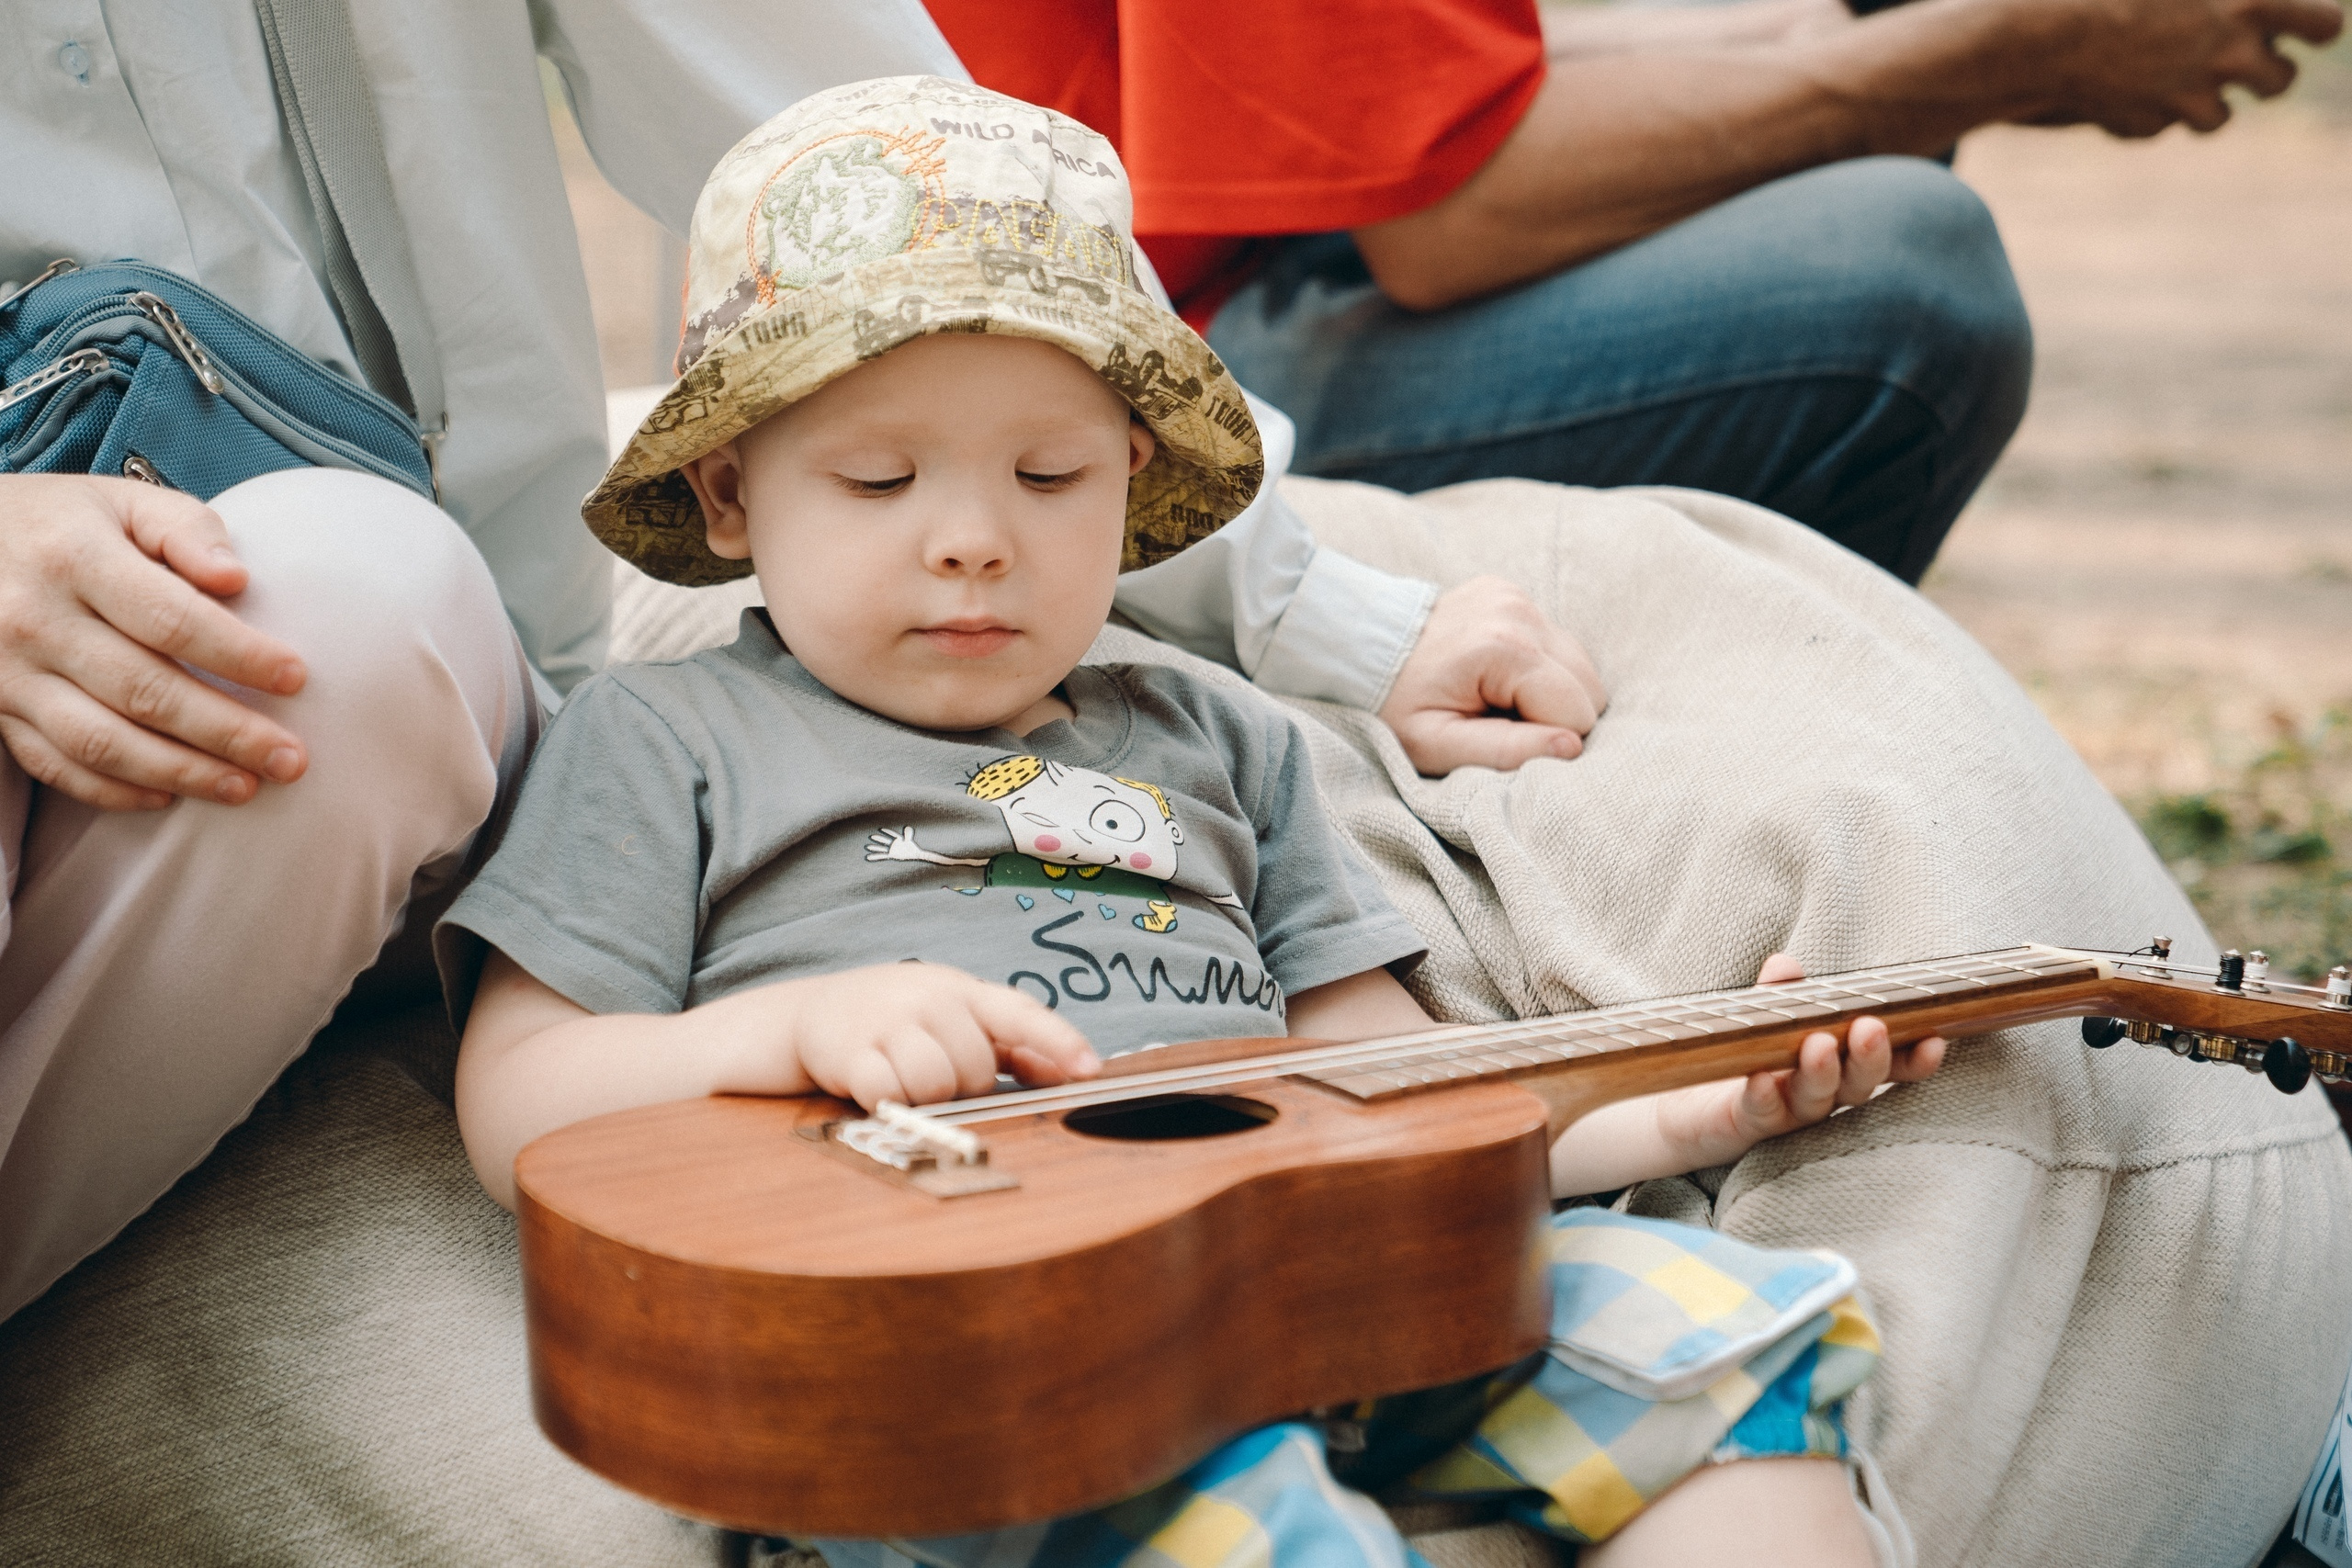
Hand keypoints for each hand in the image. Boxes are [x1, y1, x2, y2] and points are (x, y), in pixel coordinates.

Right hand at [0, 475, 307, 809]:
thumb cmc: (60, 524)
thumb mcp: (120, 502)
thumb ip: (185, 528)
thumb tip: (236, 577)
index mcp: (76, 559)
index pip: (171, 618)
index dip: (237, 654)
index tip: (295, 678)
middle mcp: (37, 621)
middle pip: (144, 691)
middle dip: (227, 732)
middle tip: (290, 758)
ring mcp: (9, 674)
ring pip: (102, 741)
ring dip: (181, 773)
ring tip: (246, 787)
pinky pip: (55, 765)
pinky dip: (113, 790)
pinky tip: (168, 796)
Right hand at [735, 962, 1101, 1109]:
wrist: (804, 1015)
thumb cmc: (892, 1022)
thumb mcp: (952, 1019)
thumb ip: (1011, 1044)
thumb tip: (1074, 1068)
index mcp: (960, 989)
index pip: (1019, 1012)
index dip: (1057, 1041)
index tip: (1089, 1070)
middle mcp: (928, 998)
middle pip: (977, 1069)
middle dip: (961, 1084)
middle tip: (928, 1068)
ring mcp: (887, 1022)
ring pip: (937, 1085)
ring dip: (922, 1095)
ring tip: (900, 1076)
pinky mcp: (850, 1052)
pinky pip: (891, 1095)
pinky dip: (886, 1100)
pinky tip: (871, 1084)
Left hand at [1377, 576, 1606, 774]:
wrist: (1362, 649)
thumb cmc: (1396, 706)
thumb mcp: (1437, 745)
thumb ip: (1505, 751)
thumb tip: (1571, 748)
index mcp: (1505, 649)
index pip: (1577, 713)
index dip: (1545, 738)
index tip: (1498, 734)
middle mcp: (1520, 613)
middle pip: (1589, 687)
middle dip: (1554, 714)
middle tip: (1498, 718)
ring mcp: (1518, 597)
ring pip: (1580, 665)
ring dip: (1549, 690)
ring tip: (1495, 696)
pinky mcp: (1513, 593)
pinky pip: (1556, 642)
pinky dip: (1537, 665)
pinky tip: (1495, 673)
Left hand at [1651, 952, 1946, 1169]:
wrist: (1688, 1104)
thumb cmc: (1745, 1054)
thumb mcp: (1766, 1016)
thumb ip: (1782, 994)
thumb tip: (1787, 965)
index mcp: (1842, 1066)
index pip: (1888, 1065)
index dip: (1913, 1058)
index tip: (1935, 1039)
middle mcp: (1824, 1094)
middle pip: (1858, 1084)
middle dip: (1870, 1057)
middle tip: (1871, 1027)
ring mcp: (1788, 1111)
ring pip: (1816, 1099)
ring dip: (1822, 1072)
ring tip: (1819, 1045)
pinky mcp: (1748, 1122)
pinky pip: (1760, 1110)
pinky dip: (1762, 1093)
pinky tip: (1762, 1078)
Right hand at [1999, 0, 2340, 135]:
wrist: (2047, 30)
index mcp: (2250, 2)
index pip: (2325, 26)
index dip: (2316, 27)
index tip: (2302, 27)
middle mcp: (2230, 54)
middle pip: (2280, 81)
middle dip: (2261, 72)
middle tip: (2232, 58)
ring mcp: (2189, 96)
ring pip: (2219, 117)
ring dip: (2201, 101)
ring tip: (2168, 75)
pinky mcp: (2147, 124)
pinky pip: (2157, 126)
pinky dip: (2143, 113)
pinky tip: (2117, 87)